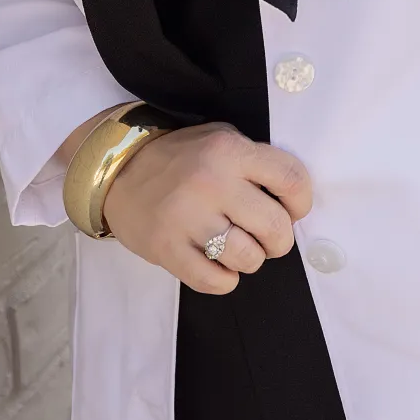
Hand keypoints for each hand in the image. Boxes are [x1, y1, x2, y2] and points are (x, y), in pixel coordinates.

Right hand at [100, 123, 313, 293]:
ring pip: (248, 258)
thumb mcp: (220, 138)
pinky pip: (214, 281)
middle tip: (267, 238)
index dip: (302, 202)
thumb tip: (291, 200)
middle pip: (275, 227)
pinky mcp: (166, 249)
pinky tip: (219, 266)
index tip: (293, 210)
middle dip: (279, 240)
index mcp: (229, 151)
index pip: (291, 180)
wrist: (118, 170)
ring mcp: (187, 218)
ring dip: (251, 259)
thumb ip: (256, 161)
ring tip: (238, 248)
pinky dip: (225, 280)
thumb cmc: (181, 157)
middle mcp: (211, 183)